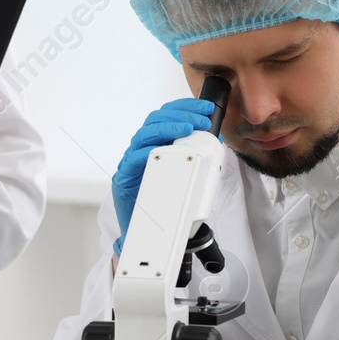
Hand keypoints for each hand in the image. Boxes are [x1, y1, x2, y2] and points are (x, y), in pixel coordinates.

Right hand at [110, 98, 214, 254]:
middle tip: (202, 120)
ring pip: (144, 134)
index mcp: (155, 145)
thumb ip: (195, 157)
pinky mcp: (124, 178)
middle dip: (181, 115)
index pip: (167, 116)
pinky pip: (133, 160)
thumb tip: (215, 141)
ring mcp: (131, 162)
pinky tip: (162, 151)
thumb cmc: (162, 203)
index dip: (185, 108)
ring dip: (167, 127)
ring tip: (187, 129)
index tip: (205, 109)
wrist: (144, 232)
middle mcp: (141, 149)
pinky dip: (147, 152)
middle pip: (155, 120)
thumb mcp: (183, 175)